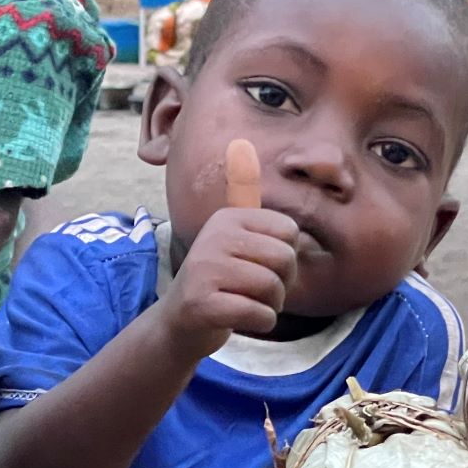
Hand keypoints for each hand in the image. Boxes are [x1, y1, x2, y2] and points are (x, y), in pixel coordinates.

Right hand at [156, 140, 297, 359]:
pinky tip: (242, 320)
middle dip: (282, 284)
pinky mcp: (202, 304)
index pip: (289, 231)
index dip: (286, 256)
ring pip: (273, 288)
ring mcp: (204, 269)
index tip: (263, 266)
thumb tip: (243, 146)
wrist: (178, 322)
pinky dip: (261, 322)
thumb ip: (246, 202)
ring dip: (271, 305)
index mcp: (226, 218)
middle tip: (258, 291)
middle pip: (285, 258)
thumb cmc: (219, 282)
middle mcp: (213, 237)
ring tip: (250, 304)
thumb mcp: (233, 239)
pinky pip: (260, 314)